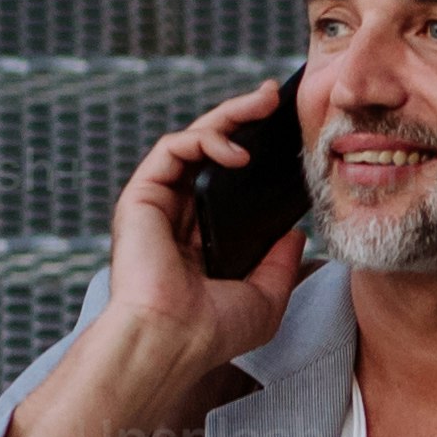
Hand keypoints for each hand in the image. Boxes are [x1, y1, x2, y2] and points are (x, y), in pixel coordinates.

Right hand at [2, 84, 307, 436]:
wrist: (173, 341)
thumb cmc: (212, 331)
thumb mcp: (266, 296)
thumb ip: (280, 262)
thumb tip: (296, 231)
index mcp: (203, 238)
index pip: (230, 182)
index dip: (256, 152)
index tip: (287, 134)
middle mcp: (179, 217)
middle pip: (212, 151)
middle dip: (242, 117)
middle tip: (273, 95)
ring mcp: (158, 205)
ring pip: (192, 140)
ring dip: (228, 116)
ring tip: (262, 104)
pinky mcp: (141, 196)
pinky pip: (172, 148)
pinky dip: (204, 139)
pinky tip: (236, 152)